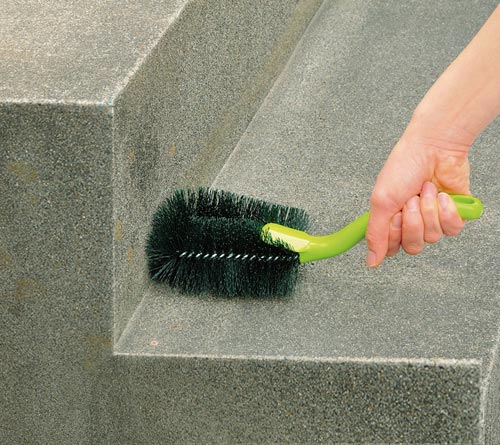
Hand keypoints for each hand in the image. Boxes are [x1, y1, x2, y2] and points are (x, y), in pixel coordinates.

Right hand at [366, 120, 471, 266]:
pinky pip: (452, 228)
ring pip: (432, 237)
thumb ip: (375, 235)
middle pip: (413, 246)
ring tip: (425, 191)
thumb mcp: (381, 202)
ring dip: (428, 210)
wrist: (433, 148)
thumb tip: (370, 261)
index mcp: (391, 220)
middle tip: (410, 201)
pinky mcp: (453, 214)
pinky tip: (441, 195)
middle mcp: (411, 222)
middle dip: (412, 222)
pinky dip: (447, 210)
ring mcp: (433, 219)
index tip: (393, 217)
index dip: (394, 236)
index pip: (392, 248)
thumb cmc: (403, 167)